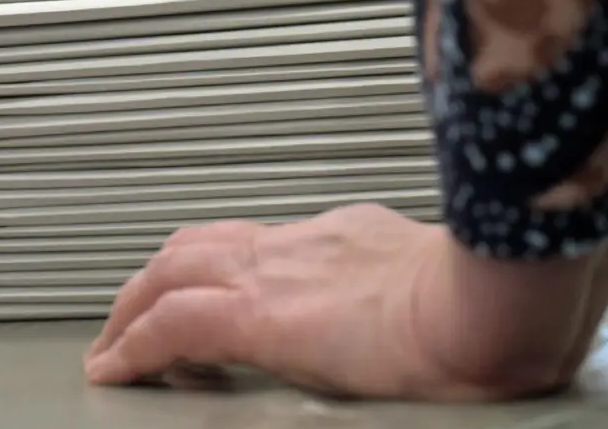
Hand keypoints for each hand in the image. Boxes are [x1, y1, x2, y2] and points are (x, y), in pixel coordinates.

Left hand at [83, 204, 607, 400]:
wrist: (495, 302)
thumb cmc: (496, 301)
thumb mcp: (447, 279)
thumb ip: (418, 287)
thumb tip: (432, 309)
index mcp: (345, 239)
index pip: (258, 243)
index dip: (219, 265)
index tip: (207, 288)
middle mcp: (299, 246)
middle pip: (198, 247)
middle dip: (156, 279)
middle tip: (131, 315)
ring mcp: (274, 276)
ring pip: (169, 274)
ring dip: (132, 308)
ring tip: (111, 345)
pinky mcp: (260, 318)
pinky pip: (170, 325)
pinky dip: (132, 345)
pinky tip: (113, 369)